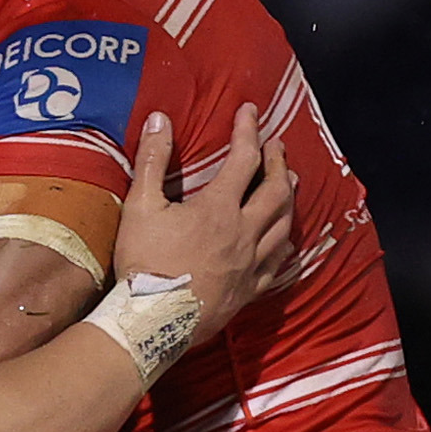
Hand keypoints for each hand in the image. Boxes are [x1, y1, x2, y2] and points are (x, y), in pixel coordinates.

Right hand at [105, 108, 297, 343]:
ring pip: (285, 225)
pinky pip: (278, 264)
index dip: (248, 130)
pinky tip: (287, 241)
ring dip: (289, 199)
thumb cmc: (144, 262)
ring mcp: (251, 263)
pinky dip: (286, 246)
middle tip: (277, 146)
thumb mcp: (140, 207)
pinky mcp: (250, 289)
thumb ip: (151, 160)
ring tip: (290, 184)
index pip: (244, 158)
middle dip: (278, 162)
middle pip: (276, 190)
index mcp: (219, 207)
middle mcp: (244, 232)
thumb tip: (159, 119)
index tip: (250, 110)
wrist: (153, 321)